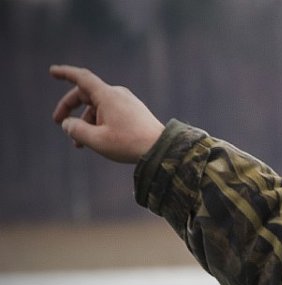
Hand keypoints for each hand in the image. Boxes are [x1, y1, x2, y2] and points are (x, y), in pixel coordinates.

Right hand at [50, 64, 164, 161]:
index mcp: (107, 95)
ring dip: (85, 122)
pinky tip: (96, 141)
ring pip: (98, 107)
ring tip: (79, 144)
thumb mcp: (96, 140)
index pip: (81, 78)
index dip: (65, 73)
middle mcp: (117, 94)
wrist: (162, 149)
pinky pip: (110, 112)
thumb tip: (67, 124)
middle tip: (58, 123)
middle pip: (86, 95)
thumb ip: (76, 130)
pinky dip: (99, 123)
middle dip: (70, 108)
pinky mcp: (134, 111)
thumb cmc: (129, 144)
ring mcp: (127, 102)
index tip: (52, 71)